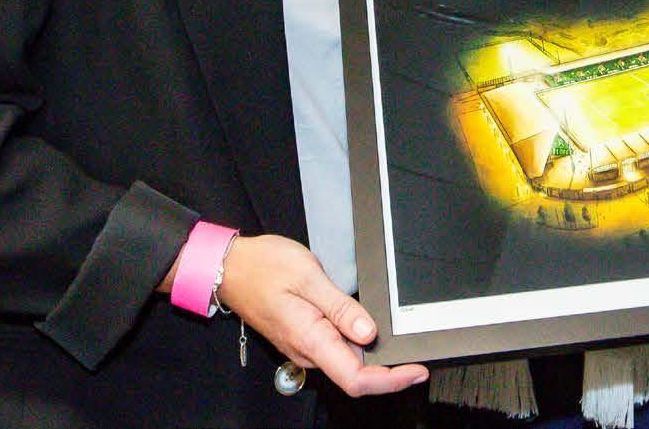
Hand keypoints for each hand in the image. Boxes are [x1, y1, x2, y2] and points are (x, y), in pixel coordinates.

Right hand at [218, 234, 427, 396]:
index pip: (356, 378)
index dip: (390, 380)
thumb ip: (341, 308)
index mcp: (310, 339)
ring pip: (347, 363)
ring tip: (400, 343)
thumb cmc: (264, 268)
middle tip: (417, 355)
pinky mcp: (304, 338)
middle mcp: (307, 350)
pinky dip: (359, 348)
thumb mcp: (308, 277)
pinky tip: (371, 332)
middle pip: (356, 375)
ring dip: (375, 359)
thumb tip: (369, 333)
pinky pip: (336, 350)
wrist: (231, 268)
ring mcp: (304, 346)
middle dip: (389, 370)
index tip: (416, 371)